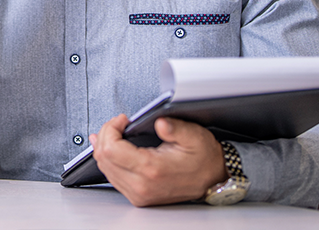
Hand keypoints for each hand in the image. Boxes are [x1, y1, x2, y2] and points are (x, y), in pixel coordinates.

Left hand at [90, 114, 227, 206]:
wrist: (214, 178)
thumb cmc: (204, 158)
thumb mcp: (194, 136)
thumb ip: (175, 128)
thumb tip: (159, 123)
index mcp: (152, 169)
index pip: (111, 149)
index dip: (111, 129)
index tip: (122, 120)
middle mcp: (142, 185)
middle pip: (104, 159)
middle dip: (105, 136)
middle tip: (116, 124)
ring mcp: (139, 194)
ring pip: (105, 170)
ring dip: (104, 149)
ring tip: (111, 133)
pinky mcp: (139, 197)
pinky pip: (113, 178)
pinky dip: (109, 161)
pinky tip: (111, 150)